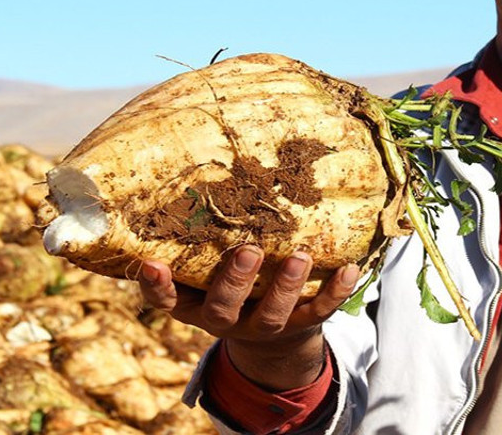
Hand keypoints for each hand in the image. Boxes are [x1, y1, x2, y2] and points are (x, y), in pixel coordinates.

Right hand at [139, 245, 359, 389]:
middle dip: (235, 281)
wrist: (271, 334)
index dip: (157, 286)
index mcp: (194, 303)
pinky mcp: (300, 325)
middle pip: (223, 308)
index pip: (166, 300)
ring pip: (272, 313)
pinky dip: (335, 292)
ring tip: (299, 255)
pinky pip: (318, 313)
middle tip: (249, 250)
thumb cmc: (230, 280)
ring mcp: (263, 326)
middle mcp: (224, 319)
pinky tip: (350, 270)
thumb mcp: (205, 267)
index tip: (151, 263)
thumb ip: (198, 236)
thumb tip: (195, 168)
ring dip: (286, 285)